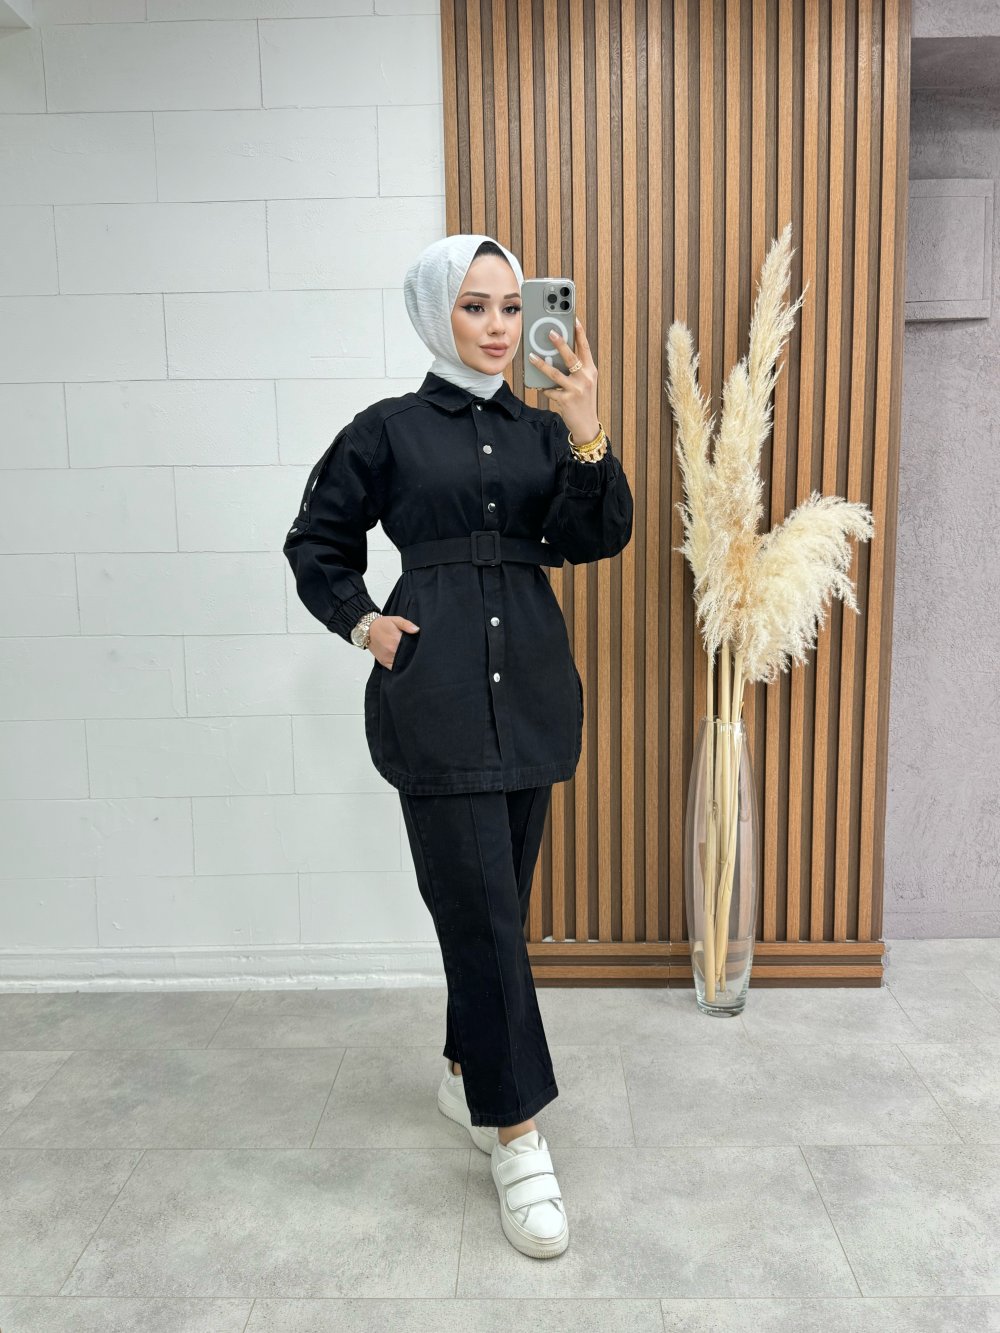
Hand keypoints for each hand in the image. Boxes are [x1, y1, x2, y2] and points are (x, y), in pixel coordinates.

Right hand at [368, 614, 418, 669]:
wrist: (368, 630)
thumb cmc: (382, 624)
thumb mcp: (396, 620)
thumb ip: (407, 625)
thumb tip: (416, 630)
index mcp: (397, 640)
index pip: (412, 647)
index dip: (417, 647)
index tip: (418, 646)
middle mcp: (392, 650)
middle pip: (408, 656)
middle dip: (412, 654)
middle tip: (414, 651)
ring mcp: (388, 657)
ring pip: (402, 663)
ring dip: (406, 661)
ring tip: (408, 655)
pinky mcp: (384, 662)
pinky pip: (394, 668)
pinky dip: (398, 666)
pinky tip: (401, 661)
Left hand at [528, 316, 599, 442]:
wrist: (586, 424)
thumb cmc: (583, 401)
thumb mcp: (585, 383)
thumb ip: (576, 370)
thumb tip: (556, 355)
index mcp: (591, 370)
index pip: (585, 348)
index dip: (579, 333)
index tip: (573, 319)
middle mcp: (585, 378)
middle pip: (571, 357)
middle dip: (560, 344)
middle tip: (550, 333)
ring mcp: (576, 389)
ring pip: (555, 373)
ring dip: (541, 364)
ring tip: (532, 357)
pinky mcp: (566, 400)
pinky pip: (550, 390)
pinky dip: (544, 388)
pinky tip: (539, 386)